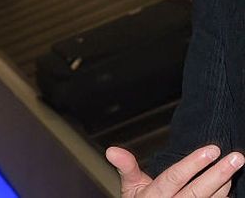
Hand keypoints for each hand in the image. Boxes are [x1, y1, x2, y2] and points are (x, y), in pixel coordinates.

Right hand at [106, 145, 242, 197]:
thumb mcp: (130, 188)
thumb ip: (127, 167)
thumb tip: (112, 150)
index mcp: (154, 196)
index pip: (175, 178)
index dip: (193, 164)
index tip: (211, 150)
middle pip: (198, 191)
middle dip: (218, 174)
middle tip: (236, 158)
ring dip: (224, 185)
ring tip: (234, 167)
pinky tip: (229, 186)